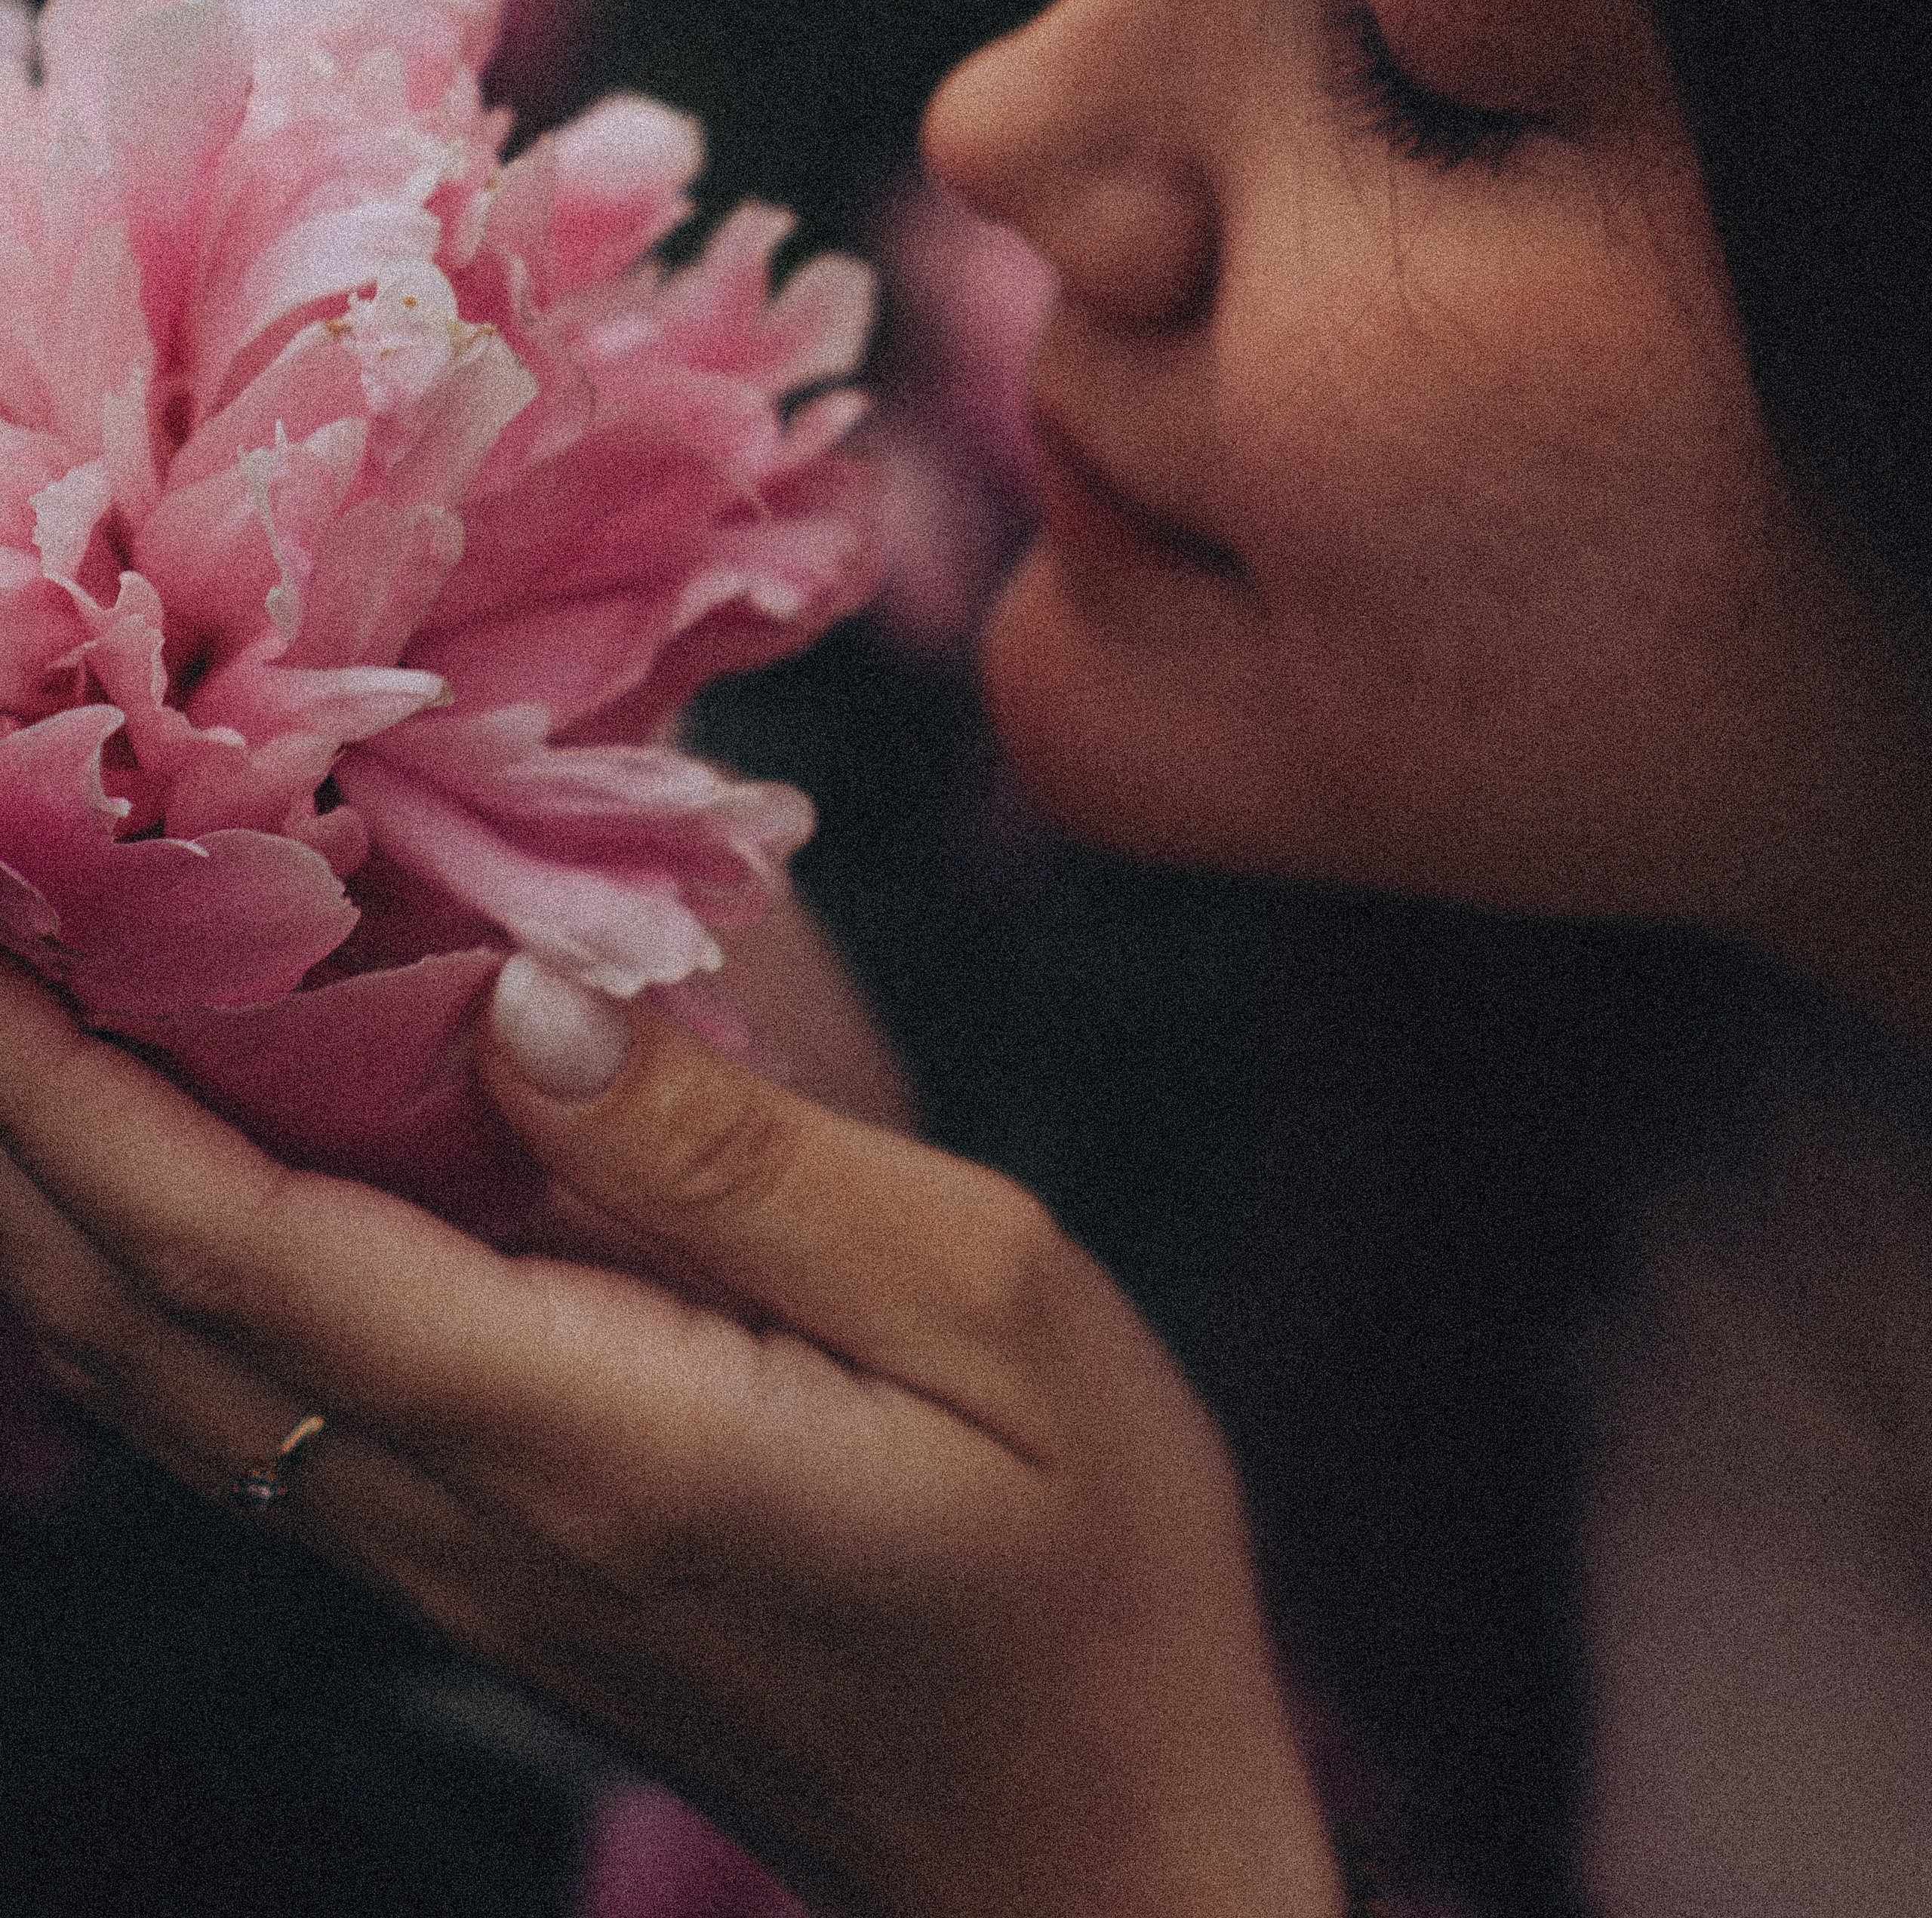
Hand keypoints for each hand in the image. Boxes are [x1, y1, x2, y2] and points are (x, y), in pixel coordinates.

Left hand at [0, 954, 1340, 1917]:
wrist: (1085, 1835)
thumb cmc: (1082, 1558)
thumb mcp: (980, 1300)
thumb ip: (732, 1152)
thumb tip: (522, 997)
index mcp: (585, 1435)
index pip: (250, 1250)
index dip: (85, 1091)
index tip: (0, 933)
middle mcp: (468, 1512)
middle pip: (150, 1319)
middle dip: (20, 1127)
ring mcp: (458, 1559)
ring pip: (168, 1381)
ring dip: (54, 1203)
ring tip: (21, 1023)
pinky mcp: (484, 1566)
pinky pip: (247, 1415)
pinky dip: (147, 1281)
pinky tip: (141, 1185)